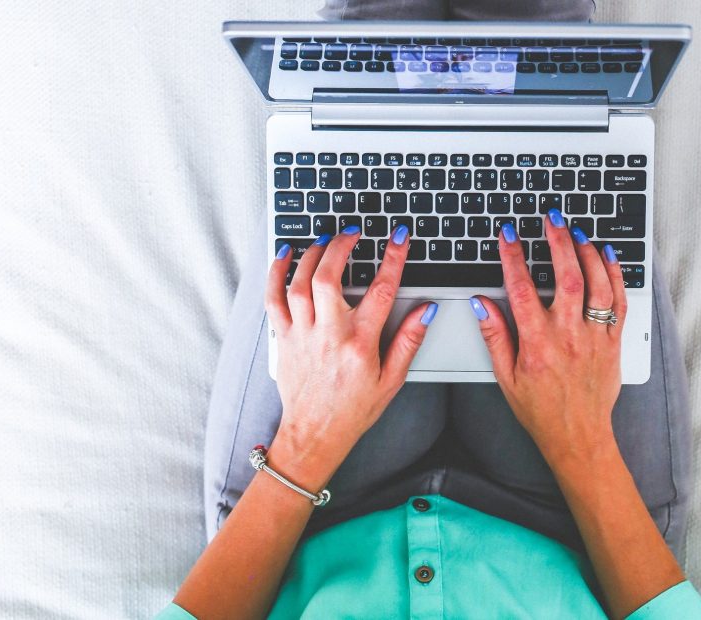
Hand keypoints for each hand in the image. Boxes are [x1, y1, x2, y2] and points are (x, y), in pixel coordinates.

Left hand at [263, 225, 436, 479]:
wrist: (315, 434)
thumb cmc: (354, 409)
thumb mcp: (392, 379)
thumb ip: (409, 340)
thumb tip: (427, 311)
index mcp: (360, 343)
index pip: (381, 291)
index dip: (393, 258)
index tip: (399, 237)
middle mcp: (328, 334)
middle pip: (329, 277)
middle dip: (341, 246)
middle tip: (353, 232)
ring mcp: (302, 334)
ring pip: (299, 282)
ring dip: (312, 254)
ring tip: (326, 239)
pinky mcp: (283, 337)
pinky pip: (274, 298)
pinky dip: (277, 272)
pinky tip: (285, 254)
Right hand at [472, 210, 627, 466]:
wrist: (578, 436)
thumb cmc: (541, 411)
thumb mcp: (506, 377)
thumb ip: (495, 337)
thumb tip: (482, 305)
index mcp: (538, 343)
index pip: (521, 289)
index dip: (513, 257)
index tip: (508, 235)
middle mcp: (569, 335)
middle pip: (567, 276)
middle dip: (558, 242)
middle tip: (552, 220)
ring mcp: (595, 337)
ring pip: (597, 284)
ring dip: (588, 253)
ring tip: (577, 232)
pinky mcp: (613, 342)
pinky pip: (618, 302)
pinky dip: (615, 275)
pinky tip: (608, 257)